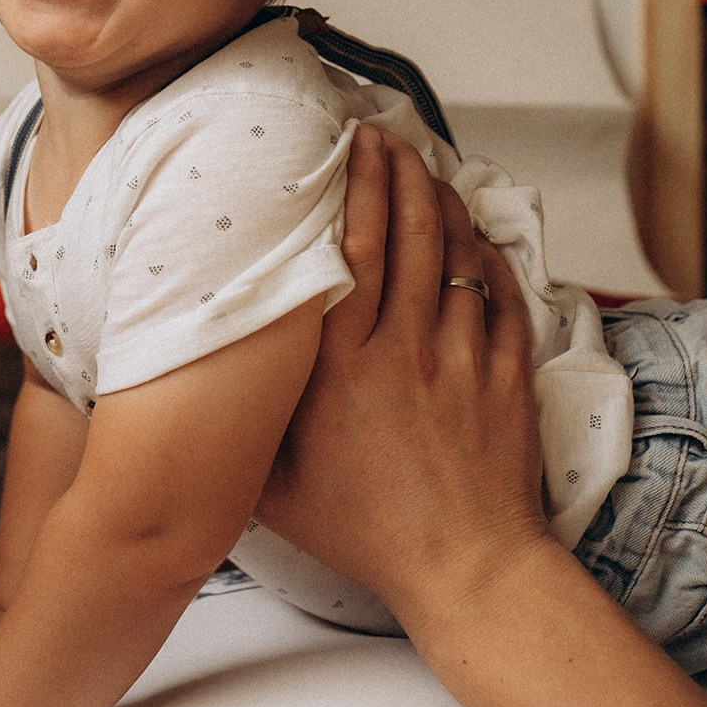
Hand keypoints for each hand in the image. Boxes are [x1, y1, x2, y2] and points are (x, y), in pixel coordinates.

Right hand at [260, 127, 550, 616]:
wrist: (466, 570)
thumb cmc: (366, 535)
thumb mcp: (275, 490)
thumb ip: (242, 431)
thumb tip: (198, 391)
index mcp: (342, 371)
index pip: (354, 251)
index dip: (355, 188)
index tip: (350, 148)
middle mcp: (404, 352)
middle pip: (409, 234)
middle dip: (399, 172)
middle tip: (387, 136)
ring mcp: (463, 361)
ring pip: (457, 256)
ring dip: (443, 202)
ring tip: (426, 170)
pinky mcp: (508, 377)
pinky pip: (503, 297)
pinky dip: (489, 257)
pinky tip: (474, 236)